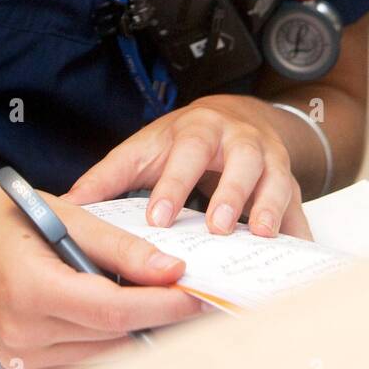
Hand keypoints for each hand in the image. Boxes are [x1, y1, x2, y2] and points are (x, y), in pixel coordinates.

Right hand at [0, 179, 203, 368]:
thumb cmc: (4, 217)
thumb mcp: (67, 214)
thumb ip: (120, 247)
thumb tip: (170, 269)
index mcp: (30, 287)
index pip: (112, 311)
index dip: (161, 305)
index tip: (194, 293)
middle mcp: (22, 331)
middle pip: (112, 336)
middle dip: (156, 314)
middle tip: (186, 292)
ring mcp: (20, 354)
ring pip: (102, 352)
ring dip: (133, 327)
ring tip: (148, 293)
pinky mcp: (23, 364)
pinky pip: (82, 356)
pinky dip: (105, 335)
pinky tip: (114, 306)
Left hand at [61, 94, 312, 239]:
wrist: (234, 116)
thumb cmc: (183, 140)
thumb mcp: (145, 148)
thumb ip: (109, 176)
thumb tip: (68, 203)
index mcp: (199, 129)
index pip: (186, 152)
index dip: (173, 184)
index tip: (158, 218)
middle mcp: (239, 139)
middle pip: (240, 160)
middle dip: (231, 193)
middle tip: (217, 227)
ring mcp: (269, 158)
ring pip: (276, 178)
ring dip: (269, 206)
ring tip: (261, 236)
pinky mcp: (290, 181)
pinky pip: (300, 206)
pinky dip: (299, 229)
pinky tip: (296, 252)